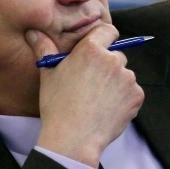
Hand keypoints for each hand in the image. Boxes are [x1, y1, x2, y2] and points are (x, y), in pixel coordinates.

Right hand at [27, 25, 143, 166]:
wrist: (74, 138)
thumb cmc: (57, 104)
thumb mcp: (47, 74)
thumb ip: (44, 48)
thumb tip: (33, 31)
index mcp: (90, 50)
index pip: (107, 30)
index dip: (101, 38)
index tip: (95, 49)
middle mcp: (113, 60)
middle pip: (114, 54)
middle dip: (105, 64)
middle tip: (89, 81)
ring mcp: (128, 78)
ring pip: (123, 74)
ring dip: (114, 81)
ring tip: (96, 98)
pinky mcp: (137, 96)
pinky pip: (131, 91)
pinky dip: (122, 98)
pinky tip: (106, 108)